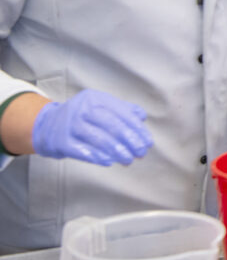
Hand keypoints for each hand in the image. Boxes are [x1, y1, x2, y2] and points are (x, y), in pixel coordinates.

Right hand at [31, 89, 152, 165]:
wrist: (46, 125)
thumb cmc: (81, 117)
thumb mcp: (99, 106)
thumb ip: (122, 109)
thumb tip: (141, 116)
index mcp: (95, 98)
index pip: (122, 113)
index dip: (137, 129)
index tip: (147, 142)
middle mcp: (82, 109)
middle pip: (112, 125)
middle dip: (130, 141)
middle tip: (140, 153)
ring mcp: (70, 125)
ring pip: (99, 138)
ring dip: (117, 151)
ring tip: (128, 160)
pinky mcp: (61, 141)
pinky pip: (82, 150)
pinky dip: (97, 156)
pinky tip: (109, 161)